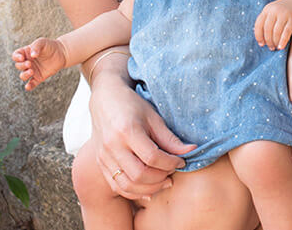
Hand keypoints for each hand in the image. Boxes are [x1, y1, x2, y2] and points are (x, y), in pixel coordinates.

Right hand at [12, 38, 66, 90]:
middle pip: (18, 66)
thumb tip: (32, 56)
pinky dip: (29, 86)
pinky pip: (32, 84)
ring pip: (23, 76)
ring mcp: (32, 70)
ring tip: (31, 71)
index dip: (16, 57)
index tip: (21, 58)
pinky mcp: (39, 77)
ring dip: (24, 75)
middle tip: (30, 64)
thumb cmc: (49, 46)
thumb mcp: (42, 42)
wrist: (61, 53)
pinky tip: (28, 87)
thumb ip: (36, 47)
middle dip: (22, 65)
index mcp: (25, 53)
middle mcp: (27, 62)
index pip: (15, 56)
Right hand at [88, 63, 196, 199]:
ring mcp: (104, 156)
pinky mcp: (100, 163)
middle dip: (160, 178)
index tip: (181, 161)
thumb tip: (191, 151)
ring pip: (127, 185)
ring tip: (163, 182)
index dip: (170, 162)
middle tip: (172, 173)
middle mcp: (113, 146)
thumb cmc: (132, 106)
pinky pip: (117, 186)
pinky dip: (134, 192)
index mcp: (127, 131)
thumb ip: (170, 138)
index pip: (152, 157)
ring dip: (149, 189)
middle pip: (139, 174)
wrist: (105, 100)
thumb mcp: (153, 117)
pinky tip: (149, 189)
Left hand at [254, 0, 291, 49]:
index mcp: (267, 9)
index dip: (258, 36)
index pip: (258, 24)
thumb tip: (260, 38)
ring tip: (276, 47)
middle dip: (268, 41)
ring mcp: (284, 14)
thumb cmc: (284, 10)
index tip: (261, 44)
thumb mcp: (273, 12)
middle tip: (271, 48)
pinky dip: (282, 41)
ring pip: (276, 32)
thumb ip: (266, 21)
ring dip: (275, 42)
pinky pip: (286, 32)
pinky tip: (281, 47)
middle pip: (267, 29)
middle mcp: (274, 11)